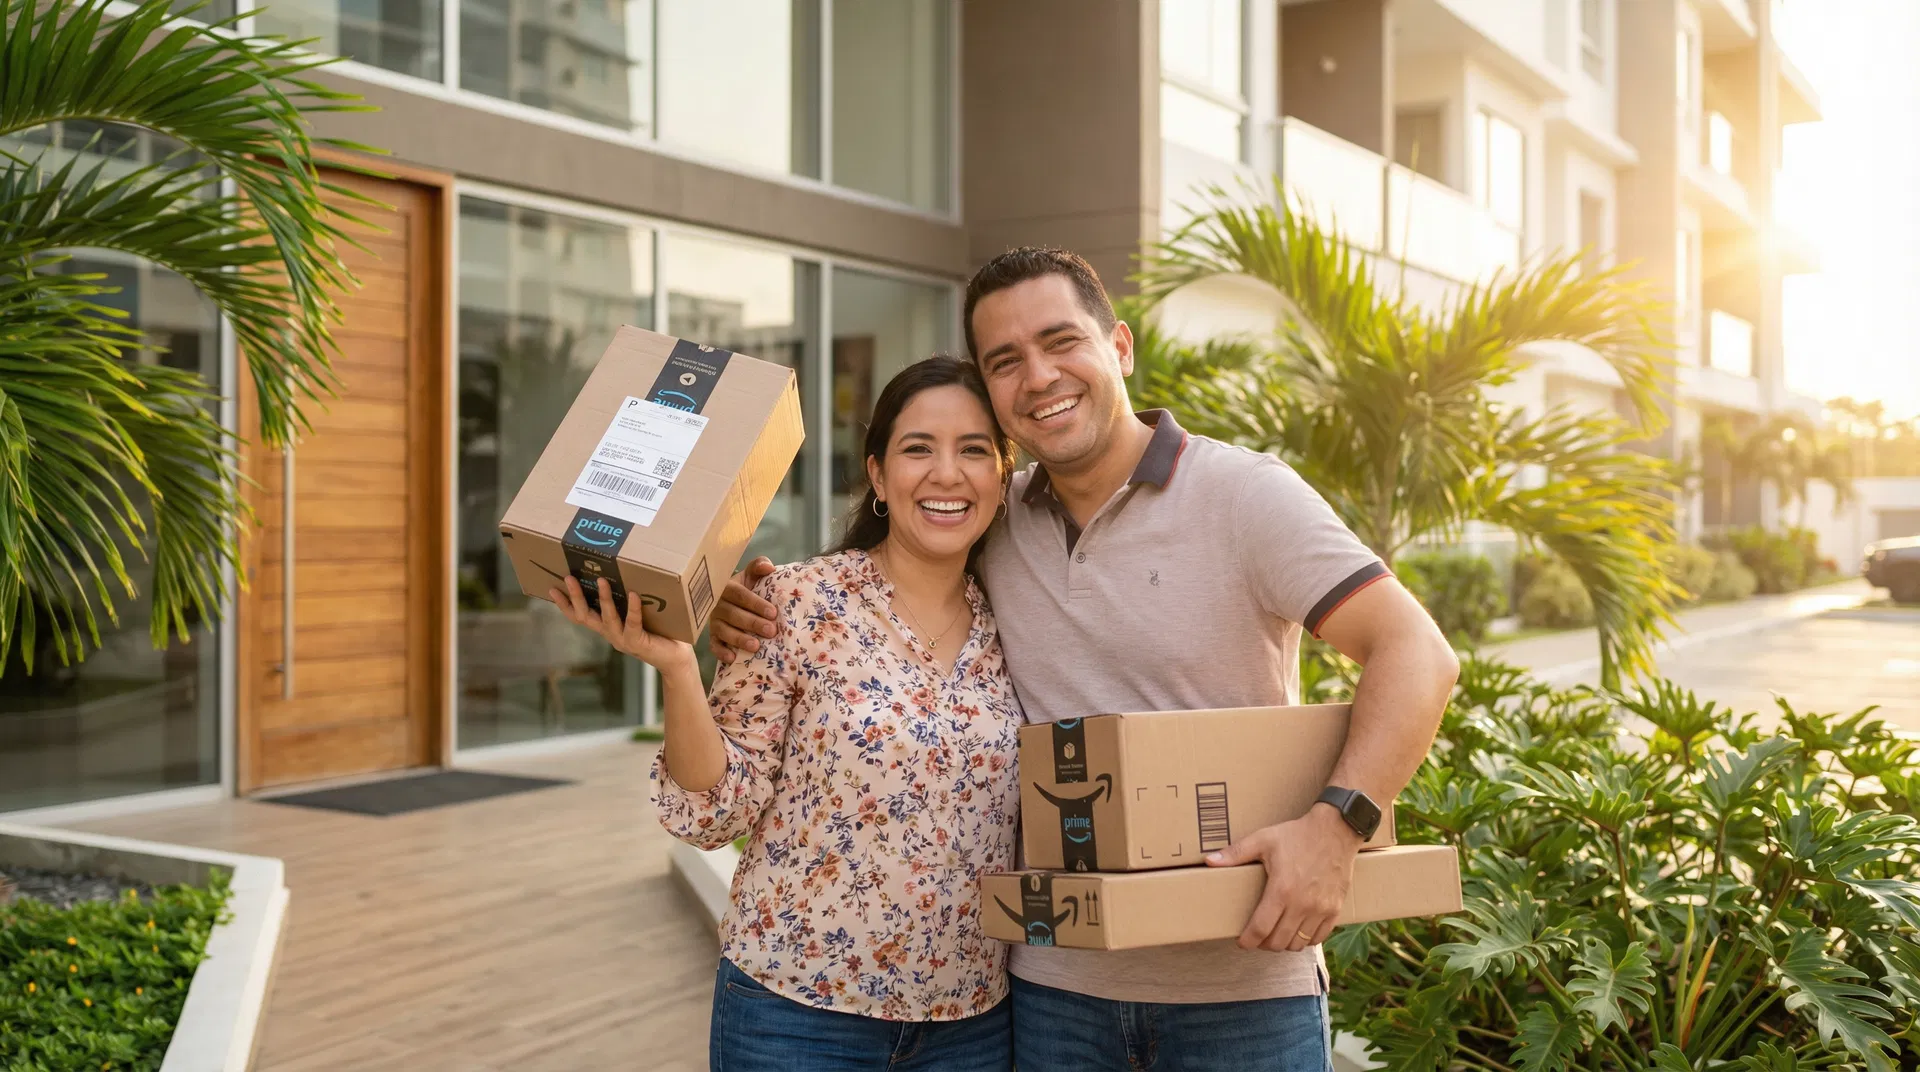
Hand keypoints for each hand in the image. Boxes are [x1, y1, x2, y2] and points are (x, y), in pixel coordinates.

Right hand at [551, 577, 696, 679]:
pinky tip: (632, 595)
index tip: (552, 588)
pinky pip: (633, 623)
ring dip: (604, 598)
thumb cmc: (659, 632)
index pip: (579, 616)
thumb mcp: (639, 615)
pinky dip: (632, 609)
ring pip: (607, 618)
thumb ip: (630, 601)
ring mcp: (623, 640)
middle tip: (568, 577)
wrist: (676, 659)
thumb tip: (627, 571)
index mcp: (607, 628)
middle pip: (585, 616)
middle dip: (576, 597)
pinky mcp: (638, 642)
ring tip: (602, 580)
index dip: (564, 604)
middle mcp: (611, 634)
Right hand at [707, 556, 778, 662]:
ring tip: (755, 646)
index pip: (739, 595)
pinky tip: (732, 658)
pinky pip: (713, 645)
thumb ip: (759, 567)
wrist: (734, 601)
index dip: (755, 603)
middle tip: (771, 631)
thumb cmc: (747, 588)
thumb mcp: (752, 575)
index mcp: (727, 587)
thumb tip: (769, 567)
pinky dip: (721, 652)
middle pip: (733, 614)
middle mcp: (717, 605)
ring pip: (723, 631)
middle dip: (752, 623)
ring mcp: (714, 622)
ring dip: (738, 639)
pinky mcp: (713, 637)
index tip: (773, 612)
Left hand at [1206, 805, 1360, 952]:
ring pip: (1298, 944)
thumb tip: (1209, 861)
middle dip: (1263, 943)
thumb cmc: (1297, 834)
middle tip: (1257, 936)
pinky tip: (1297, 930)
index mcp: (1282, 890)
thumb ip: (1235, 853)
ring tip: (1276, 933)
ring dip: (1284, 943)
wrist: (1336, 830)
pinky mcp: (1335, 909)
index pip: (1260, 929)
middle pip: (1278, 942)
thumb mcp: (1263, 840)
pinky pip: (1319, 938)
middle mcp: (1302, 905)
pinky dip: (1306, 940)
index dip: (1248, 941)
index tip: (1242, 942)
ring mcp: (1321, 909)